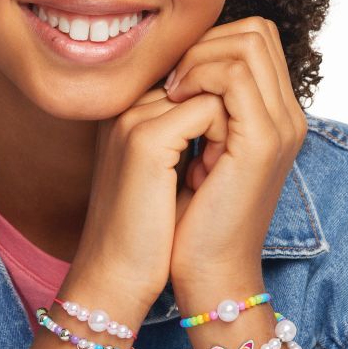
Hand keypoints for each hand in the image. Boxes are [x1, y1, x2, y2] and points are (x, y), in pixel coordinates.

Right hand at [72, 82, 233, 310]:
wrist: (115, 277)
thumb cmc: (148, 233)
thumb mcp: (168, 169)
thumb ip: (185, 128)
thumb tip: (229, 102)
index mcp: (130, 109)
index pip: (196, 71)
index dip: (222, 109)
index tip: (217, 155)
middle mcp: (127, 105)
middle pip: (206, 71)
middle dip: (230, 111)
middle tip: (221, 162)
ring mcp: (133, 118)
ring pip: (213, 85)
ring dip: (231, 126)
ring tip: (216, 170)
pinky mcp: (145, 140)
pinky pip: (211, 109)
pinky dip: (226, 140)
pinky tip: (211, 176)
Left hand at [165, 16, 307, 290]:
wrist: (205, 270)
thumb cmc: (191, 215)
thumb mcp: (196, 147)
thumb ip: (199, 106)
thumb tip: (174, 65)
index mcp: (275, 116)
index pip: (254, 38)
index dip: (210, 43)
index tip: (174, 78)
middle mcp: (287, 116)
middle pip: (256, 31)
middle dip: (205, 43)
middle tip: (172, 83)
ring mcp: (281, 127)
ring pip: (248, 43)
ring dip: (200, 58)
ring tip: (173, 94)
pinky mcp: (262, 142)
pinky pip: (234, 76)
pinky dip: (198, 77)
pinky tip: (175, 102)